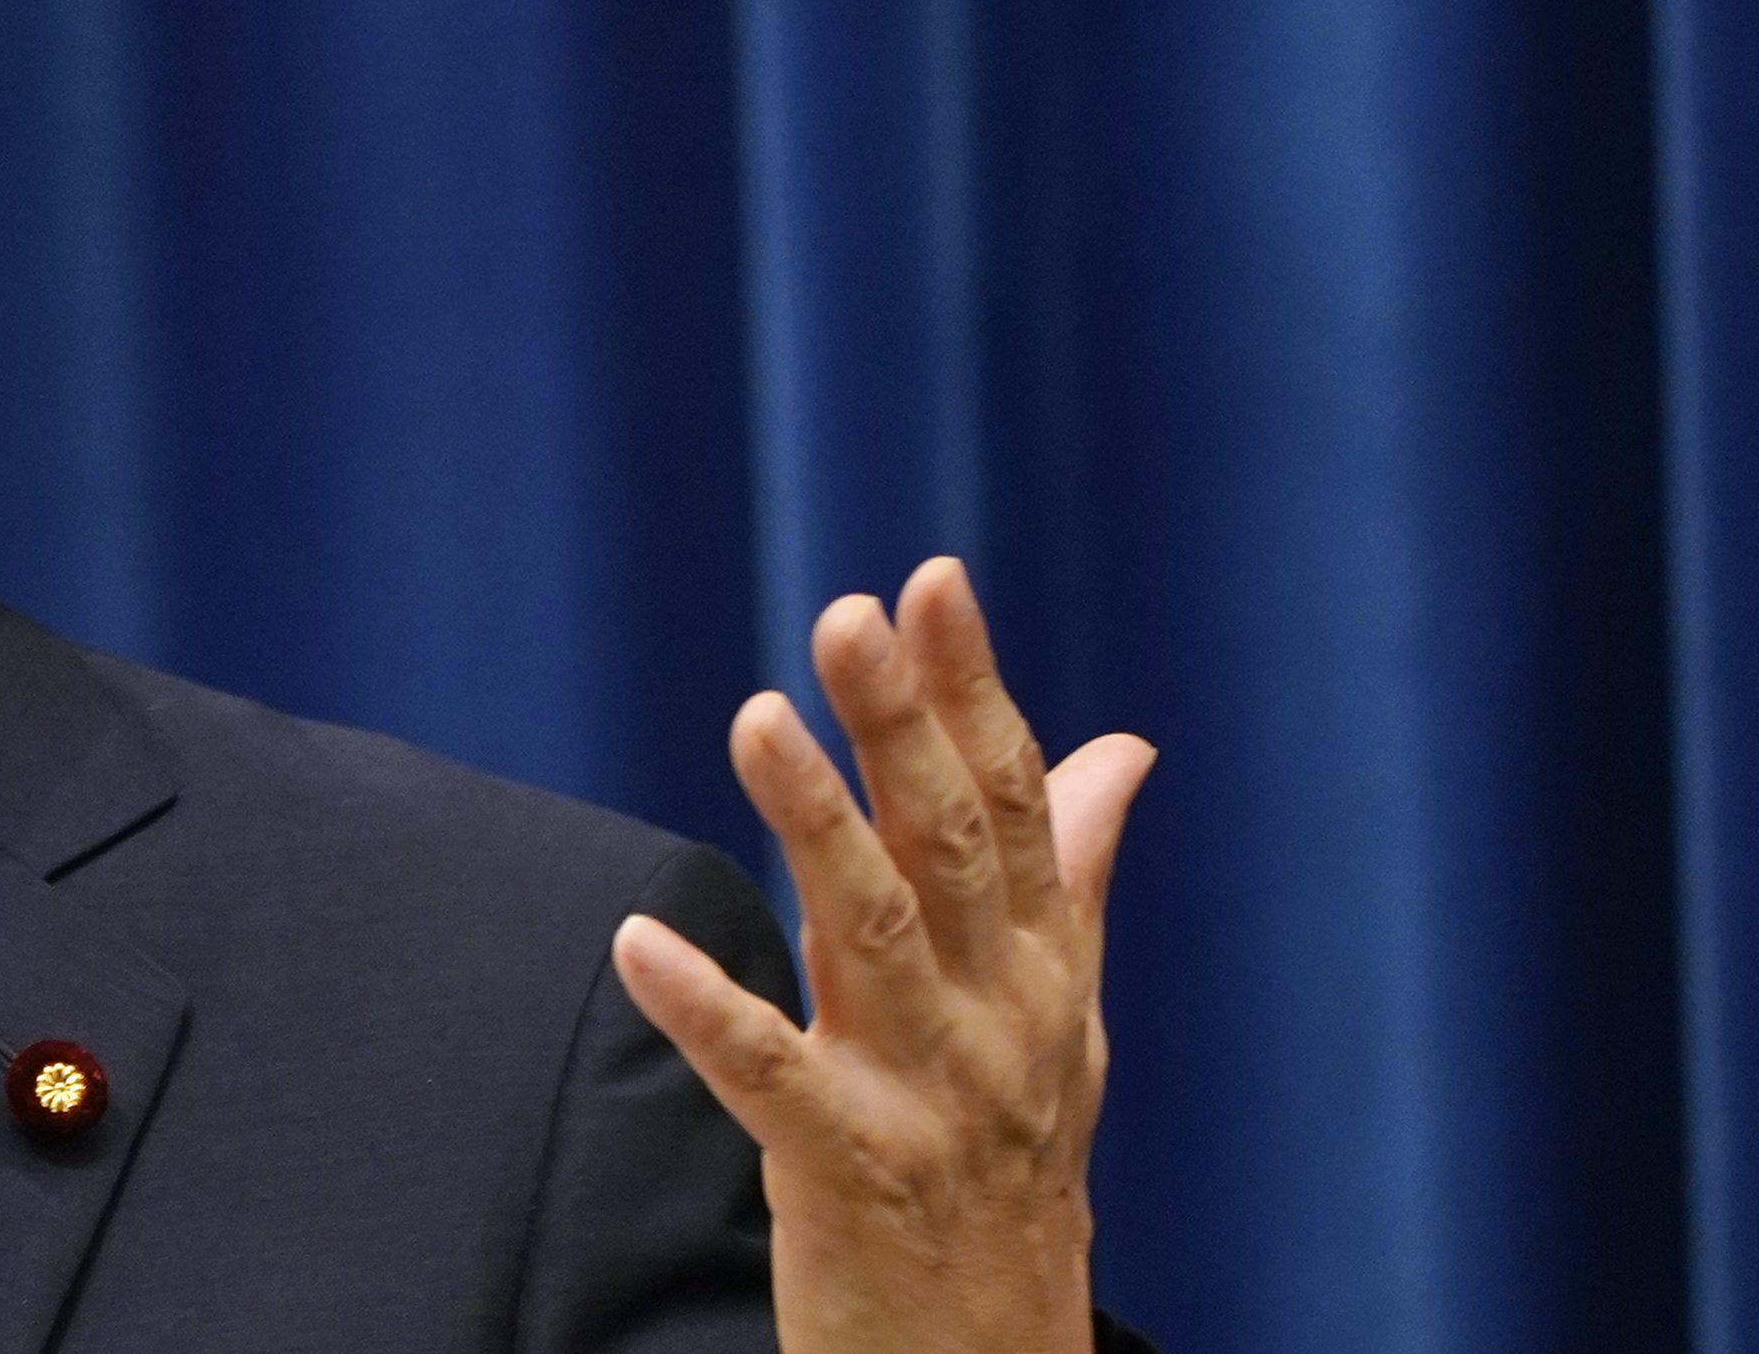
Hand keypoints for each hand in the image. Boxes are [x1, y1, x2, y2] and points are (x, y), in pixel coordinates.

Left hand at [609, 560, 1151, 1353]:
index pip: (1013, 805)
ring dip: (813, 823)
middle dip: (902, 724)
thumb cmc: (1015, 1177)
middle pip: (950, 847)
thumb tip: (1120, 746)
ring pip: (871, 938)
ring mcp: (929, 1101)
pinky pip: (769, 1080)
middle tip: (848, 613)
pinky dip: (707, 1009)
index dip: (973, 690)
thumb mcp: (1063, 1025)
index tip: (930, 581)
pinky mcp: (848, 1175)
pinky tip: (638, 941)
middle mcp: (1000, 1024)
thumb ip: (1071, 878)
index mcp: (1043, 976)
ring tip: (757, 717)